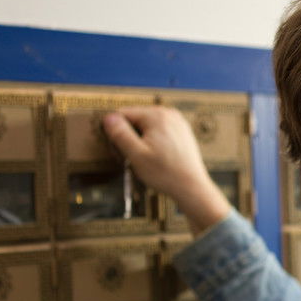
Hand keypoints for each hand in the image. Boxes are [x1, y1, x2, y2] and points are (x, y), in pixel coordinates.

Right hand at [103, 106, 230, 233]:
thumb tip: (108, 117)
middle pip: (135, 119)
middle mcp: (169, 113)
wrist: (192, 187)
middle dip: (129, 137)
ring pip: (146, 126)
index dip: (116, 133)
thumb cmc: (165, 173)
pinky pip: (159, 132)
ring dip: (140, 141)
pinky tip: (157, 158)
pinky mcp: (182, 132)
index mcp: (156, 115)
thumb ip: (120, 134)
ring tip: (146, 160)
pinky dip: (153, 143)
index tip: (120, 153)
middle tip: (133, 159)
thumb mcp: (136, 155)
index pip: (122, 115)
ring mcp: (177, 122)